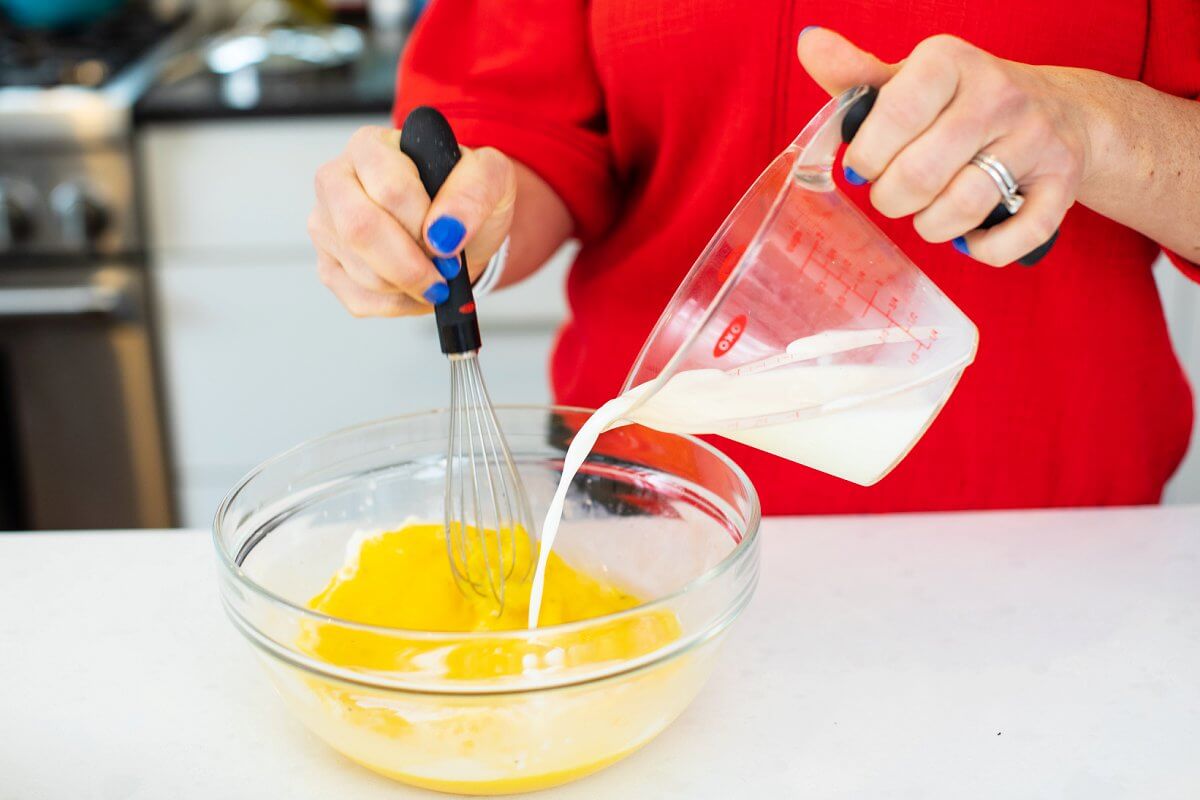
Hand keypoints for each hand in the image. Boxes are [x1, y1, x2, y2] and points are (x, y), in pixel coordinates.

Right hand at [308, 126, 515, 315]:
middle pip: (359, 229)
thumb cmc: (463, 196)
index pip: (390, 190)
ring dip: (411, 287)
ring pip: (363, 271)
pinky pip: (360, 299)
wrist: (456, 226)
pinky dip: (400, 304)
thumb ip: (474, 192)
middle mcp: (336, 181)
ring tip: (435, 274)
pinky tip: (417, 288)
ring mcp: (326, 226)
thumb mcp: (490, 177)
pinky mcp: (328, 266)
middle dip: (411, 265)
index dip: (425, 226)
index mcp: (370, 147)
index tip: (451, 242)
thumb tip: (445, 232)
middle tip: (444, 274)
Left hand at [798, 29, 1090, 265]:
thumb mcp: (909, 81)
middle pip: (921, 173)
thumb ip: (856, 75)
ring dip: (931, 225)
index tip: (863, 167)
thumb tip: (809, 44)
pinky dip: (984, 249)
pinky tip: (971, 235)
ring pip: (964, 207)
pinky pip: (1016, 235)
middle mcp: (998, 94)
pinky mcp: (1063, 181)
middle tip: (894, 194)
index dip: (868, 156)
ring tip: (929, 211)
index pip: (895, 115)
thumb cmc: (962, 103)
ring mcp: (1036, 138)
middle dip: (892, 199)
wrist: (1062, 112)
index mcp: (950, 62)